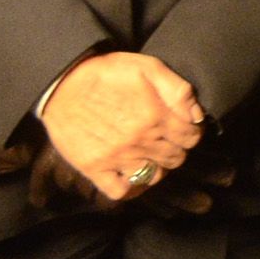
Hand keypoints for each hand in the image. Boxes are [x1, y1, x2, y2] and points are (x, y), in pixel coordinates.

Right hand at [37, 52, 204, 201]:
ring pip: (154, 176)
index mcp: (155, 115)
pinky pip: (121, 191)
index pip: (192, 137)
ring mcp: (116, 157)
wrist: (62, 85)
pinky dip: (131, 188)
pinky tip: (133, 174)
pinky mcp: (94, 168)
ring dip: (159, 166)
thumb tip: (197, 115)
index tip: (185, 128)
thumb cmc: (107, 73)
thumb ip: (178, 90)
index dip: (192, 132)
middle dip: (178, 149)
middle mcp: (139, 140)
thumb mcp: (149, 67)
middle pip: (176, 158)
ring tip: (152, 154)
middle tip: (167, 140)